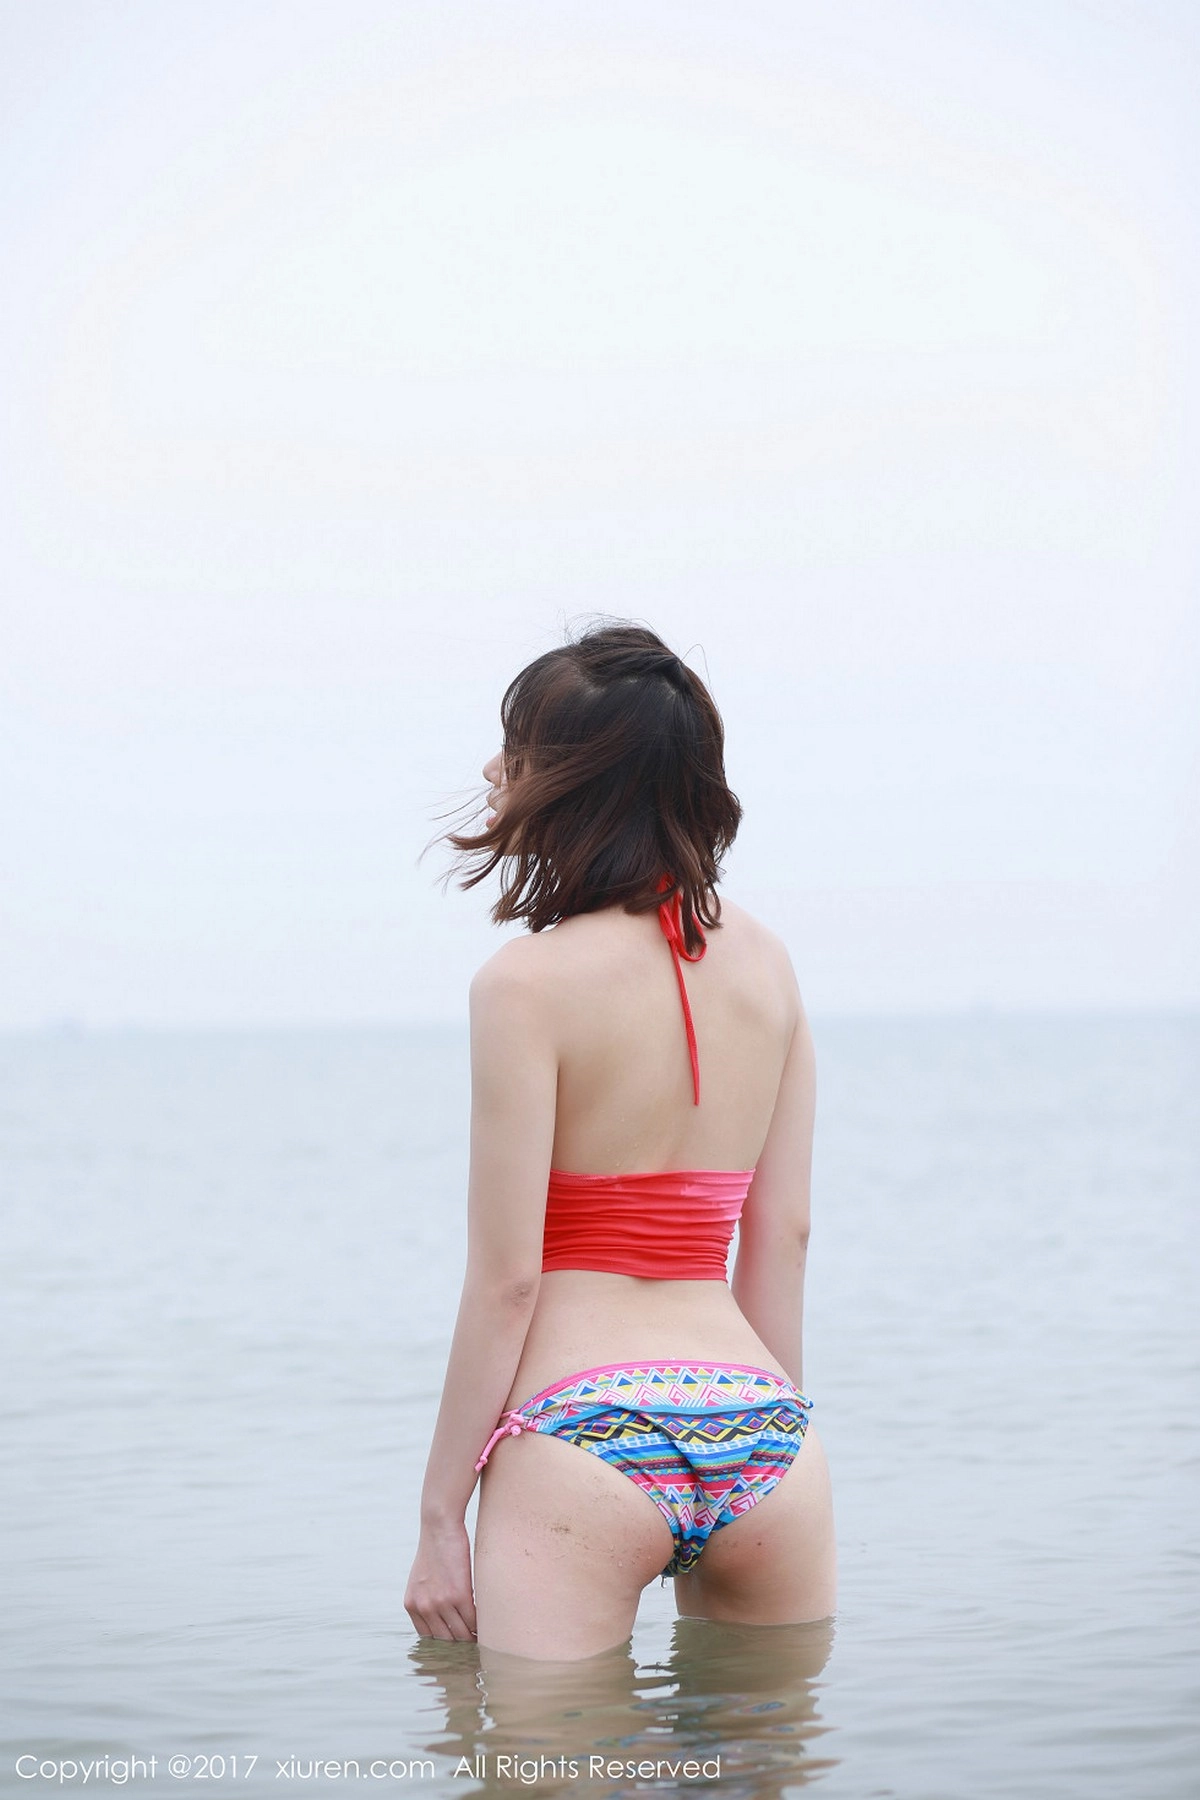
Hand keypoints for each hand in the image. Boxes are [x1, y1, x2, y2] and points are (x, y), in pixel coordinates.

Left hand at [404, 1518, 477, 1642]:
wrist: (439, 1526)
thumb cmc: (434, 1550)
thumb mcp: (420, 1580)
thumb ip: (426, 1601)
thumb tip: (442, 1620)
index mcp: (412, 1605)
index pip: (429, 1638)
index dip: (445, 1644)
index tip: (458, 1644)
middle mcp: (424, 1607)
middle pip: (446, 1640)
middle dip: (460, 1646)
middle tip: (474, 1646)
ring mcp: (440, 1602)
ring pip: (461, 1634)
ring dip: (473, 1638)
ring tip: (483, 1638)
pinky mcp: (459, 1595)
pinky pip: (473, 1621)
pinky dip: (481, 1625)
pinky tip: (488, 1623)